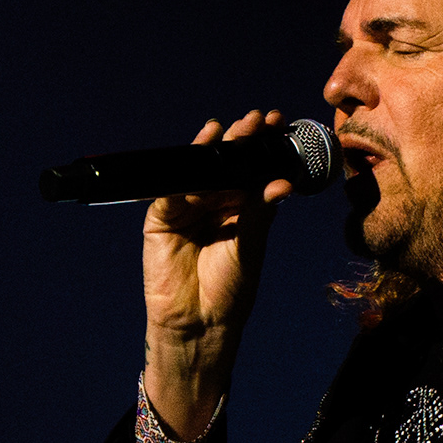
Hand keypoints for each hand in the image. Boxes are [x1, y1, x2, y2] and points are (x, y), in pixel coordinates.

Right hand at [141, 109, 293, 429]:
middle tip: (258, 119)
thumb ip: (258, 211)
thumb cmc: (230, 289)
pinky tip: (201, 151)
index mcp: (239, 208)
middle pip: (226, 164)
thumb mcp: (250, 245)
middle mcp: (213, 203)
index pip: (251, 170)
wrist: (201, 322)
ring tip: (234, 130)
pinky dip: (184, 170)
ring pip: (199, 171)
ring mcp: (186, 208)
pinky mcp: (161, 218)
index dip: (262, 147)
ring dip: (215, 148)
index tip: (278, 124)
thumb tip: (280, 182)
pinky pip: (172, 188)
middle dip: (242, 141)